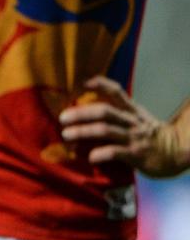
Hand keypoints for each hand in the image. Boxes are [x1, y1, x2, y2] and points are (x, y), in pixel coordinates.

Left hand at [60, 76, 188, 176]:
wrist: (178, 153)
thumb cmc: (151, 136)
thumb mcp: (138, 120)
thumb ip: (118, 115)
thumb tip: (87, 113)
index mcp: (132, 111)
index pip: (116, 92)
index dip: (101, 84)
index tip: (84, 82)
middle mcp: (131, 121)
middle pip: (104, 111)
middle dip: (81, 113)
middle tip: (62, 118)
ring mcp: (134, 138)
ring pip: (106, 130)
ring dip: (83, 132)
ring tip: (66, 135)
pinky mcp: (137, 155)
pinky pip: (116, 152)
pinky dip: (101, 153)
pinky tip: (90, 157)